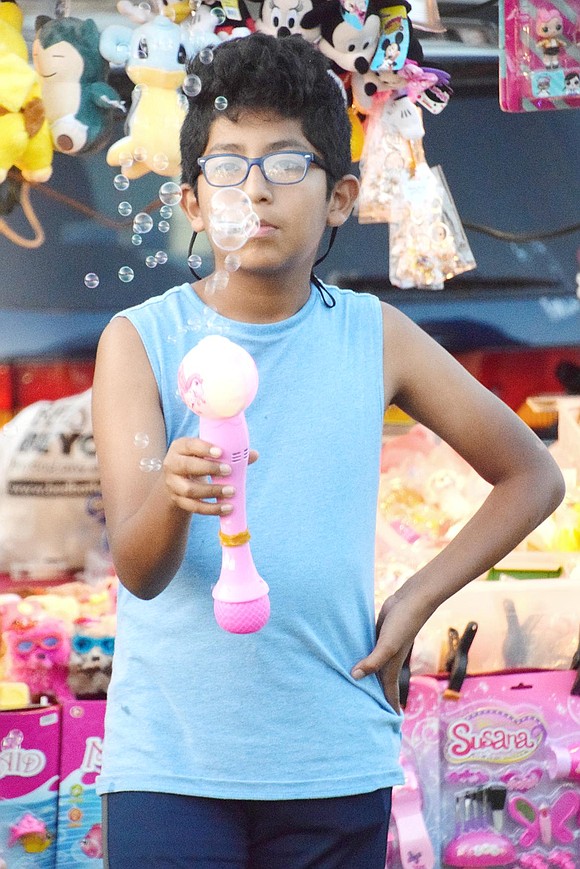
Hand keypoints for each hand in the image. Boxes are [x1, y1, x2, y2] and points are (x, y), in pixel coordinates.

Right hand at [162, 437, 257, 515]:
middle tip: (229, 470)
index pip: (189, 445)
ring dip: (212, 491)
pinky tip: (227, 507)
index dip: (204, 448)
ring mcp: (173, 484)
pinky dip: (212, 509)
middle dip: (209, 468)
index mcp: (179, 447)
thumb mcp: (207, 454)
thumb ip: (229, 453)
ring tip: (232, 491)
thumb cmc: (198, 462)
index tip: (221, 452)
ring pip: (189, 490)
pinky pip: (194, 507)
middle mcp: (172, 464)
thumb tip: (254, 455)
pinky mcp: (178, 500)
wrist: (178, 481)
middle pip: (186, 466)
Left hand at [351, 591, 427, 713]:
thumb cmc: (402, 623)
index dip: (388, 710)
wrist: (412, 600)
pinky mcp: (378, 636)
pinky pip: (368, 652)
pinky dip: (362, 659)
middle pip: (379, 685)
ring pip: (373, 669)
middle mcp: (387, 661)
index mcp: (391, 667)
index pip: (389, 695)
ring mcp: (383, 649)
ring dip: (367, 679)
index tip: (386, 727)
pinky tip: (352, 659)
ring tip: (356, 690)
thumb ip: (373, 661)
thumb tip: (355, 676)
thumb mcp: (387, 645)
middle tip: (363, 714)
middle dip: (375, 699)